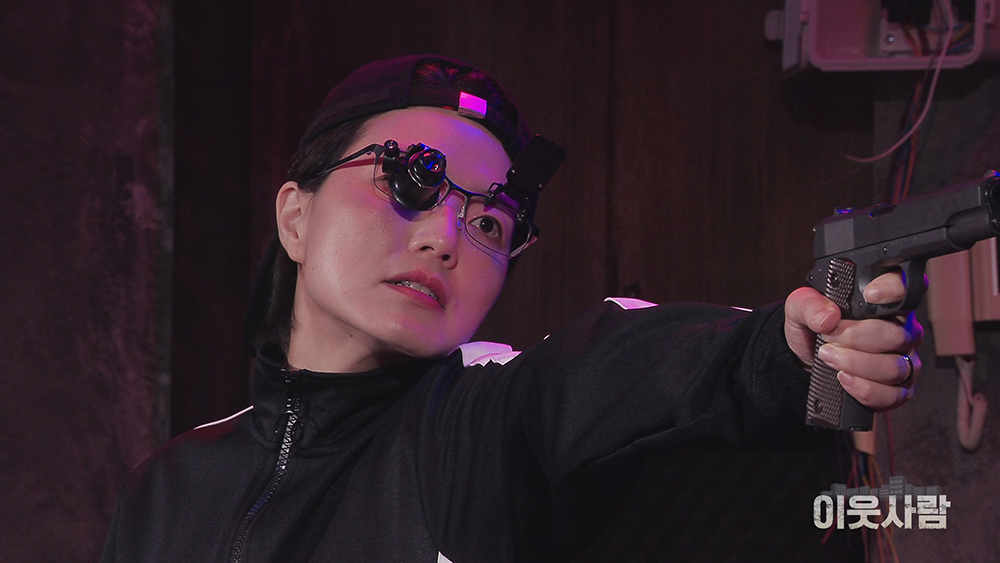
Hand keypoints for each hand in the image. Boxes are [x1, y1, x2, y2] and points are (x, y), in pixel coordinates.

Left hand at [784, 272, 923, 411]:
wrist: (808, 361)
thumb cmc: (813, 328)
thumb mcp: (800, 310)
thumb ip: (809, 304)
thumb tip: (828, 317)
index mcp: (885, 304)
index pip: (904, 288)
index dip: (894, 289)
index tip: (870, 295)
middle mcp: (902, 330)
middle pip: (897, 334)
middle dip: (857, 337)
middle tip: (829, 337)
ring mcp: (904, 361)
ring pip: (894, 367)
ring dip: (857, 363)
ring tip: (829, 357)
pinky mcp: (899, 390)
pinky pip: (891, 394)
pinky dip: (865, 388)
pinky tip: (845, 379)